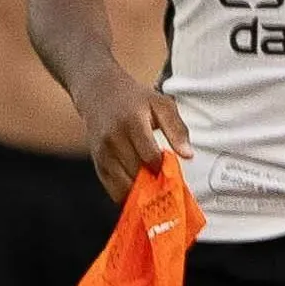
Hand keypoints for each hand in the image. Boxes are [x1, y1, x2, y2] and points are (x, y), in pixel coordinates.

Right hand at [73, 67, 189, 196]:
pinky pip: (111, 187)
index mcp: (131, 123)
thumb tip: (188, 155)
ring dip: (141, 192)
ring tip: (156, 188)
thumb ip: (177, 129)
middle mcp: (113, 139)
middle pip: (137, 172)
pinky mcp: (96, 161)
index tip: (174, 172)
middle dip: (155, 182)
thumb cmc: (134, 98)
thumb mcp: (161, 105)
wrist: (98, 91)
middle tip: (167, 184)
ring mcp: (102, 152)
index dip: (164, 168)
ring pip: (123, 184)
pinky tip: (140, 192)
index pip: (150, 156)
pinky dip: (127, 194)